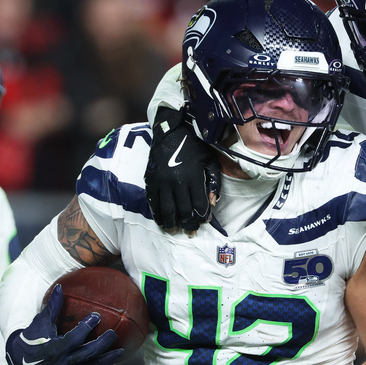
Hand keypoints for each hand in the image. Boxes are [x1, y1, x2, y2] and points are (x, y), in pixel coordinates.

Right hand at [4, 284, 122, 364]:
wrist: (20, 360)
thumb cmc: (32, 337)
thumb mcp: (40, 321)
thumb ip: (53, 306)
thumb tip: (60, 287)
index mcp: (53, 348)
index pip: (73, 338)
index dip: (85, 328)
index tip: (97, 316)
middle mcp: (60, 362)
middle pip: (86, 353)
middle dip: (101, 344)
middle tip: (113, 334)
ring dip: (106, 360)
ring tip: (121, 351)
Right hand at [145, 106, 220, 233]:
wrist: (172, 131)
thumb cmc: (196, 147)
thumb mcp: (211, 162)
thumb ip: (214, 183)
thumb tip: (213, 203)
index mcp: (193, 177)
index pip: (199, 204)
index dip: (203, 216)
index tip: (204, 222)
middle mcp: (176, 181)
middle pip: (183, 210)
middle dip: (188, 224)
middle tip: (191, 233)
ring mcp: (162, 181)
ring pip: (167, 209)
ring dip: (171, 223)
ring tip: (174, 231)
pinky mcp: (151, 180)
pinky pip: (153, 202)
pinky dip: (157, 214)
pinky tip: (162, 221)